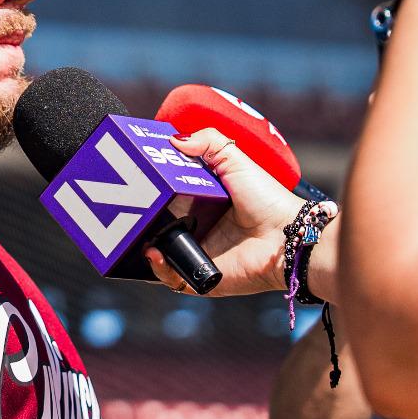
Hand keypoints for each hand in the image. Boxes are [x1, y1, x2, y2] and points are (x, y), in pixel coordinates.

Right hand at [144, 129, 303, 295]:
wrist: (286, 236)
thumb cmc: (266, 199)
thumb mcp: (235, 160)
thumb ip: (209, 141)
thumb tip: (175, 139)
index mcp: (202, 204)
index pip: (167, 199)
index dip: (151, 194)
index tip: (138, 184)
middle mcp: (198, 230)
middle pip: (158, 227)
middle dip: (141, 222)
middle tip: (131, 211)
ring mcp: (198, 255)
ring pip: (160, 255)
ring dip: (144, 249)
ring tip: (141, 236)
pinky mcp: (202, 278)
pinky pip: (172, 279)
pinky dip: (160, 270)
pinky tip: (155, 254)